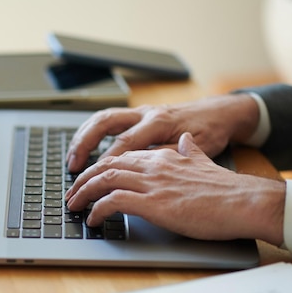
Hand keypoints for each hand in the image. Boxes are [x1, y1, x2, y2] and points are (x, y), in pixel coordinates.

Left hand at [65, 132, 285, 245]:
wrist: (243, 201)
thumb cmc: (227, 189)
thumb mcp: (205, 161)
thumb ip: (191, 151)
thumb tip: (186, 141)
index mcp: (164, 155)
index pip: (121, 155)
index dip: (100, 167)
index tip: (89, 179)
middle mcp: (154, 165)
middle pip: (106, 165)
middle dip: (84, 180)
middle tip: (72, 194)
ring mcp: (152, 183)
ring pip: (104, 180)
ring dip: (84, 194)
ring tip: (74, 207)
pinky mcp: (153, 204)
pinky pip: (113, 202)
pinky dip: (98, 210)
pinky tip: (93, 220)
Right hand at [66, 94, 259, 172]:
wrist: (219, 113)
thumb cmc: (211, 132)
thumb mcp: (198, 148)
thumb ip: (171, 156)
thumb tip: (147, 168)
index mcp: (160, 122)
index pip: (125, 142)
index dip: (108, 161)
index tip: (95, 180)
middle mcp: (146, 114)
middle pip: (105, 122)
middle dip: (84, 144)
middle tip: (73, 166)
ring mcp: (140, 112)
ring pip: (102, 118)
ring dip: (83, 137)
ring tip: (72, 159)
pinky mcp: (138, 115)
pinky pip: (108, 120)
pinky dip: (92, 132)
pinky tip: (83, 148)